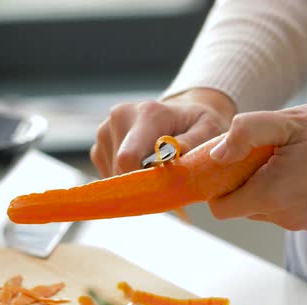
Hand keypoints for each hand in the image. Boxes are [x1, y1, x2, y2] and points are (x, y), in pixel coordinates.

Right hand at [90, 88, 235, 176]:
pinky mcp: (98, 147)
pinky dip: (125, 180)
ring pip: (113, 176)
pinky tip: (142, 170)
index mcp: (147, 113)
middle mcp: (120, 118)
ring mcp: (105, 132)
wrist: (180, 116)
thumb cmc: (196, 125)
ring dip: (134, 182)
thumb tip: (175, 152)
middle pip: (120, 170)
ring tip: (155, 172)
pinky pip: (108, 175)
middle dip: (140, 183)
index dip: (142, 181)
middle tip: (164, 184)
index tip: (161, 189)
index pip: (128, 157)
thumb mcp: (208, 130)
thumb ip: (193, 142)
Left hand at [208, 97, 306, 229]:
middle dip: (238, 179)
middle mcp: (284, 216)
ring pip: (258, 206)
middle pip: (237, 205)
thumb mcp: (290, 120)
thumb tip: (216, 154)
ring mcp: (301, 221)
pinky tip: (298, 164)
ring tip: (283, 154)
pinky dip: (278, 188)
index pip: (220, 207)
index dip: (214, 183)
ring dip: (259, 182)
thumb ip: (246, 134)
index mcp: (273, 195)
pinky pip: (280, 207)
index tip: (224, 160)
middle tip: (258, 150)